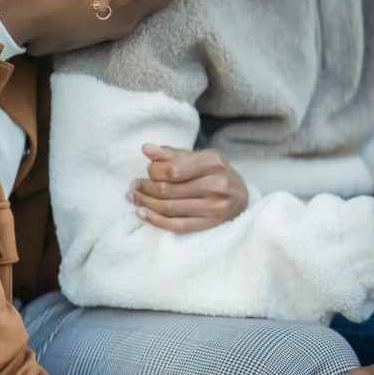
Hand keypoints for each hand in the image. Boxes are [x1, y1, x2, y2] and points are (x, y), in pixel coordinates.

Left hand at [126, 145, 248, 233]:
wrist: (240, 195)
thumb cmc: (215, 172)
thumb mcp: (198, 156)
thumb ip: (172, 153)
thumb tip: (146, 148)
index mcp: (213, 162)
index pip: (172, 170)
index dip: (153, 172)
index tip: (146, 171)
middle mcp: (216, 185)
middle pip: (168, 190)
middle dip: (145, 188)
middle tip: (133, 186)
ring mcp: (214, 207)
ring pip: (169, 208)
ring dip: (145, 203)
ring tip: (133, 198)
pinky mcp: (210, 224)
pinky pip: (177, 226)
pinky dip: (155, 220)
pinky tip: (142, 213)